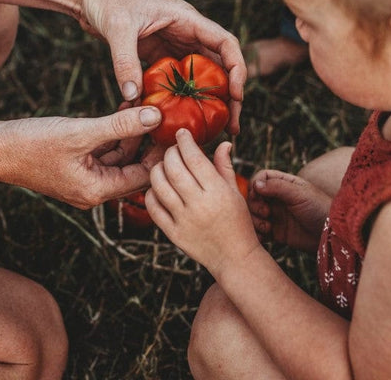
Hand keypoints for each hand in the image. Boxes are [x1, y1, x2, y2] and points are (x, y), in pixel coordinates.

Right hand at [0, 105, 164, 207]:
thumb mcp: (81, 132)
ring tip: (148, 106)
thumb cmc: (32, 143)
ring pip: (120, 156)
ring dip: (133, 133)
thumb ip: (119, 125)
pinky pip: (104, 150)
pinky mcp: (75, 164)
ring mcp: (84, 177)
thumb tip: (154, 115)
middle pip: (135, 168)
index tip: (178, 130)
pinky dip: (115, 132)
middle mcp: (93, 189)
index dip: (163, 154)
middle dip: (150, 142)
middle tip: (168, 116)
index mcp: (97, 190)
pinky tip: (126, 108)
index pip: (144, 177)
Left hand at [75, 0, 244, 130]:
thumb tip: (134, 97)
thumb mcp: (117, 28)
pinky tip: (181, 121)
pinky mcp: (160, 56)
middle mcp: (187, 32)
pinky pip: (178, 81)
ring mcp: (174, 45)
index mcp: (187, 19)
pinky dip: (182, 100)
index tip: (236, 96)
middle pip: (220, 65)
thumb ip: (125, 61)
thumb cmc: (107, 0)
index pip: (225, 42)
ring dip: (209, 102)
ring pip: (202, 76)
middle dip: (230, 95)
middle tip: (232, 126)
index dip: (237, 69)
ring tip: (215, 131)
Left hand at [146, 129, 258, 275]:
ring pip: (159, 186)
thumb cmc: (238, 221)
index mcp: (217, 192)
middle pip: (173, 169)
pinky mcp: (173, 234)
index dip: (185, 141)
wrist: (235, 258)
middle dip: (170, 152)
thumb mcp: (236, 192)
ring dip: (157, 170)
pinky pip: (154, 208)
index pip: (195, 158)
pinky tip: (158, 187)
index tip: (182, 133)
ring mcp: (184, 221)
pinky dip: (152, 193)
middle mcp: (199, 205)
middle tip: (172, 149)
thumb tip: (222, 142)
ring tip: (164, 166)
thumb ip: (225, 166)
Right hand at [249, 169, 331, 251]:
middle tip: (265, 213)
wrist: (331, 235)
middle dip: (255, 206)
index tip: (259, 196)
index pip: (261, 178)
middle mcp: (277, 198)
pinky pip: (260, 231)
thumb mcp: (299, 194)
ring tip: (267, 228)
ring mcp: (276, 215)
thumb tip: (256, 184)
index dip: (255, 186)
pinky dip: (257, 233)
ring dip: (255, 221)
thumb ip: (277, 187)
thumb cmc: (320, 208)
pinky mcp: (277, 232)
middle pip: (254, 197)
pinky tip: (263, 238)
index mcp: (284, 184)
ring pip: (254, 214)